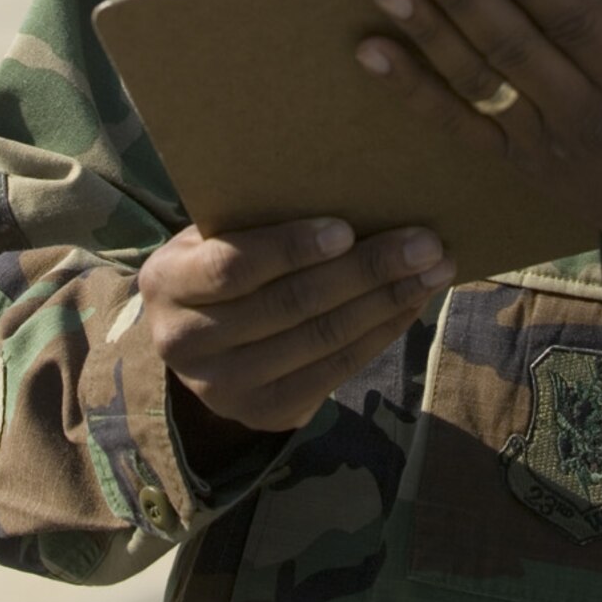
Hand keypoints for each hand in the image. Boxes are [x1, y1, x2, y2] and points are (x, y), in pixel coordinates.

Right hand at [139, 217, 454, 439]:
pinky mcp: (263, 415)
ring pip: (320, 340)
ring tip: (434, 270)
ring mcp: (223, 388)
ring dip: (387, 302)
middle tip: (425, 242)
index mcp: (166, 282)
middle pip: (290, 305)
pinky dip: (380, 334)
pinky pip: (334, 371)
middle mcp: (185, 342)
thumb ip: (259, 217)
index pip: (233, 267)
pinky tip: (411, 303)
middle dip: (366, 270)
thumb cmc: (219, 257)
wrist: (196, 335)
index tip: (347, 227)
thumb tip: (353, 186)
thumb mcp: (217, 231)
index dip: (291, 249)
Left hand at [356, 0, 601, 278]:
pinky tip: (370, 53)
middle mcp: (589, 114)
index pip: (577, 25)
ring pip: (479, 85)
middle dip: (458, 1)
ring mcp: (547, 143)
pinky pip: (459, 127)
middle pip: (514, 50)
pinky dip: (412, 92)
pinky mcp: (519, 163)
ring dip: (426, 37)